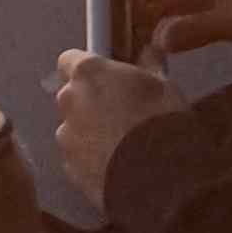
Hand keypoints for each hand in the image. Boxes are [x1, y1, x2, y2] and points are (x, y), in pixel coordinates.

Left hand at [51, 47, 178, 202]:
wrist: (159, 179)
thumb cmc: (163, 125)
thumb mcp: (165, 86)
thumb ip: (148, 66)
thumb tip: (150, 53)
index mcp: (89, 73)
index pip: (71, 60)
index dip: (89, 70)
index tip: (106, 77)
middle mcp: (69, 100)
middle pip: (71, 95)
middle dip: (91, 102)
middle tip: (122, 113)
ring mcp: (66, 137)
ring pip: (74, 129)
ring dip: (91, 133)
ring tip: (124, 145)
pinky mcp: (70, 169)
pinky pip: (78, 158)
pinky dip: (92, 160)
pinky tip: (119, 166)